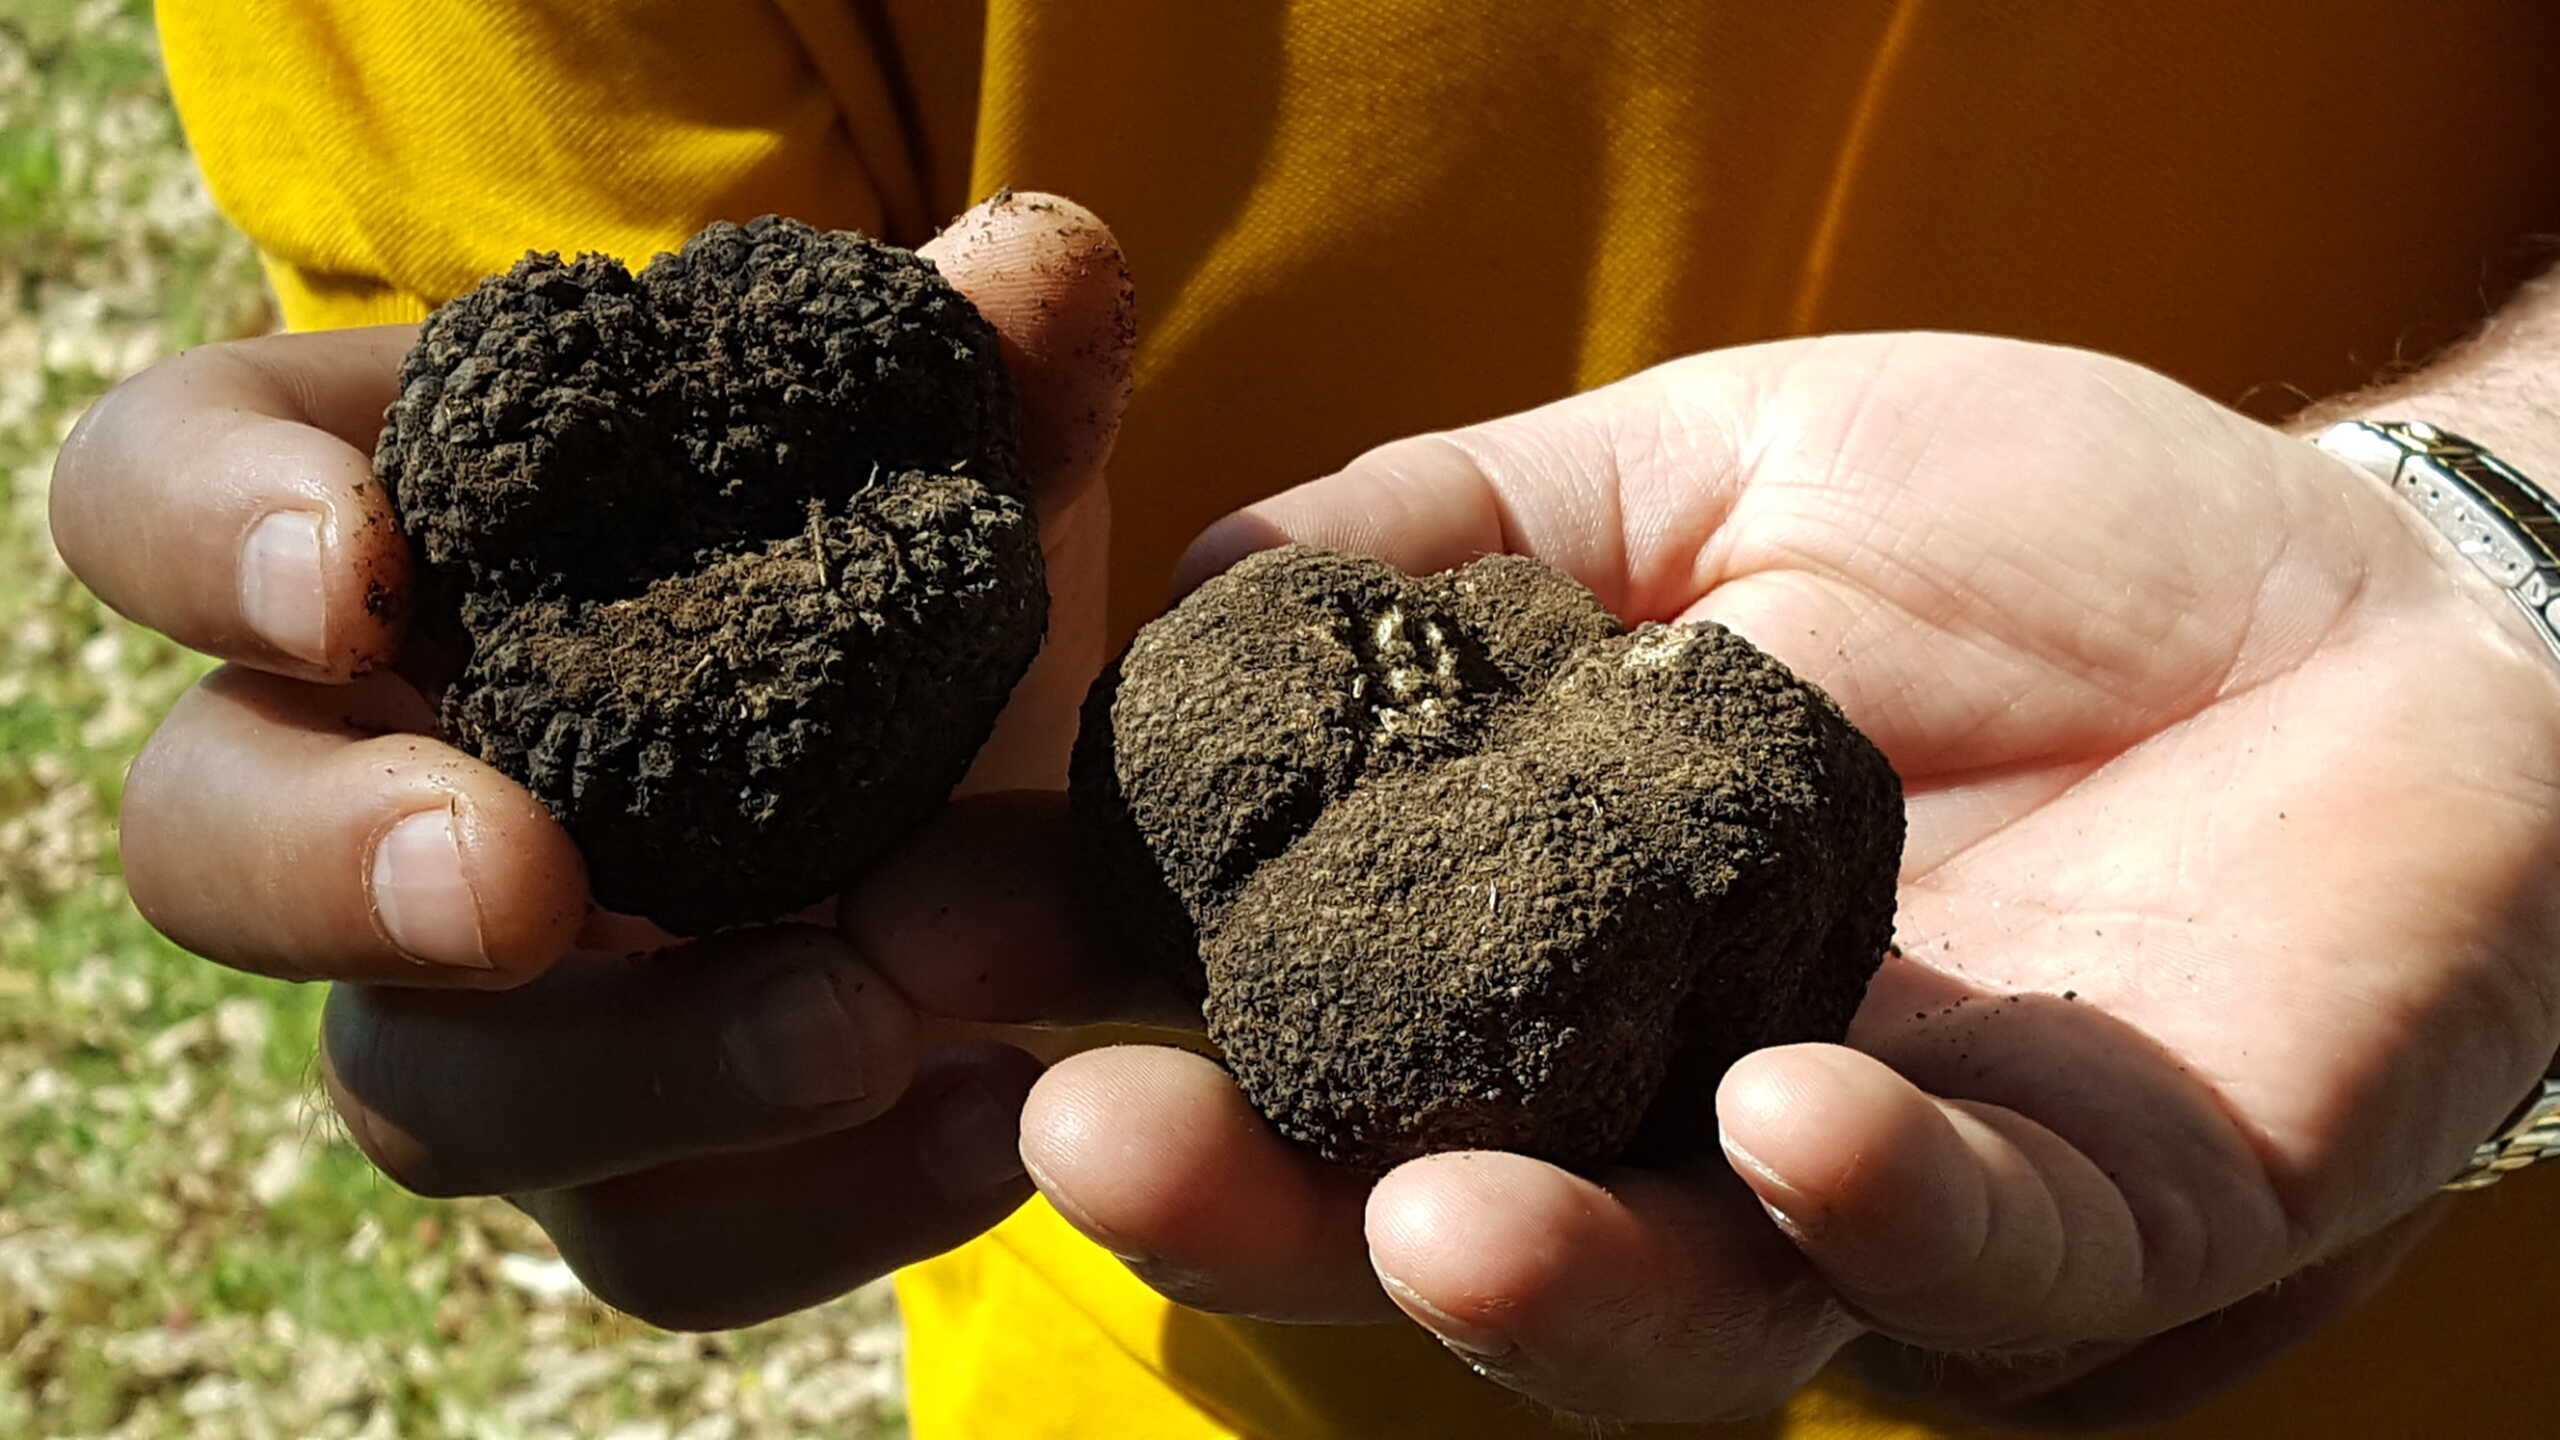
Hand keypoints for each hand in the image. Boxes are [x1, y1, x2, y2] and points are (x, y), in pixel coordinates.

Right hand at [50, 192, 1140, 1327]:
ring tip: (872, 1018)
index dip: (208, 532)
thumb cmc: (921, 597)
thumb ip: (988, 379)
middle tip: (522, 876)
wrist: (1031, 821)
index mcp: (406, 548)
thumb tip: (1045, 269)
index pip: (159, 499)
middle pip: (202, 844)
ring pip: (429, 1092)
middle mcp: (374, 785)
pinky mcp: (619, 1166)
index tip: (356, 566)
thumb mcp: (969, 478)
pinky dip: (819, 1205)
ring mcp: (480, 1009)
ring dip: (639, 1065)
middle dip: (333, 864)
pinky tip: (989, 1122)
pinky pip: (650, 1240)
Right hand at [1010, 334, 2559, 1423]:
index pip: (1322, 1018)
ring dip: (1534, 1281)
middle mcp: (1697, 1115)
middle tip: (1090, 1143)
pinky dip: (1878, 1207)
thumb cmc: (2042, 527)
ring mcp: (1903, 1190)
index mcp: (1578, 961)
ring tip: (1410, 1215)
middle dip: (1269, 1211)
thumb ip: (1461, 527)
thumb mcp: (1704, 473)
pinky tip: (1780, 1118)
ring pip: (1690, 1313)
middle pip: (1451, 1220)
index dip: (1142, 998)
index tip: (948, 951)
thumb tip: (1194, 580)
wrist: (2382, 580)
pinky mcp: (2127, 1219)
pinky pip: (1987, 1265)